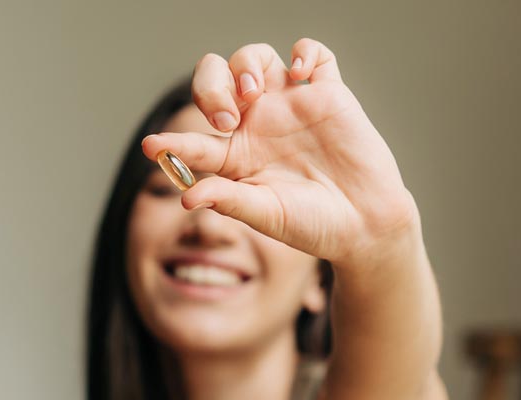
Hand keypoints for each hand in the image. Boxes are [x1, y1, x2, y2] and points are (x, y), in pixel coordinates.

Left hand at [140, 39, 419, 262]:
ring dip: (245, 64)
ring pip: (255, 59)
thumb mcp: (267, 215)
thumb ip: (229, 200)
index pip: (196, 141)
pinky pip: (314, 55)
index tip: (154, 147)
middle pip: (217, 80)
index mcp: (237, 156)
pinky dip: (305, 52)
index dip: (172, 142)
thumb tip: (187, 195)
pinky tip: (300, 72)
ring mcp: (292, 105)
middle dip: (210, 87)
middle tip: (227, 116)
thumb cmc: (315, 226)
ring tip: (253, 91)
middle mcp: (259, 124)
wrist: (366, 226)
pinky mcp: (328, 95)